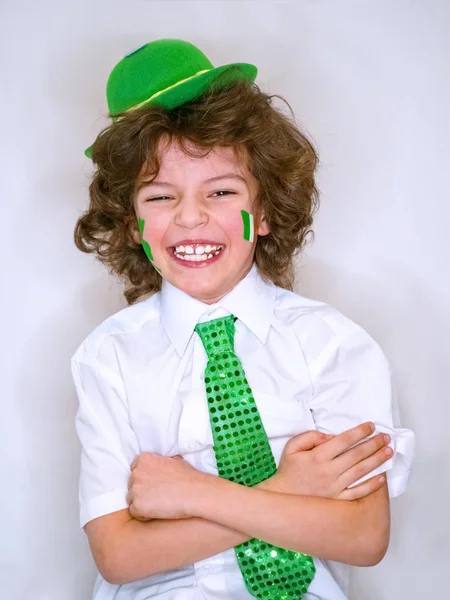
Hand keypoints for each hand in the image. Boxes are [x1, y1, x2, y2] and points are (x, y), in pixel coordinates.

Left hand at [126, 452, 207, 520]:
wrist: (194, 492)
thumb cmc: (188, 476)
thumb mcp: (174, 460)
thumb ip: (160, 462)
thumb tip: (161, 464)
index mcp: (144, 459)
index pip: (135, 469)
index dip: (145, 478)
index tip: (154, 484)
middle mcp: (136, 472)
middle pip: (132, 484)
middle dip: (142, 490)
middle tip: (158, 495)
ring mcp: (135, 489)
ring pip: (132, 499)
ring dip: (142, 502)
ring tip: (159, 504)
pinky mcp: (137, 506)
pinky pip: (135, 512)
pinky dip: (144, 515)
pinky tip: (157, 512)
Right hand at [261, 422, 391, 499]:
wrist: (283, 497)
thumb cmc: (289, 470)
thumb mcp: (292, 447)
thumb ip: (309, 437)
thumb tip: (330, 436)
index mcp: (318, 456)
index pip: (343, 440)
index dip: (359, 432)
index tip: (371, 425)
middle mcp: (329, 471)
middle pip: (356, 454)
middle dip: (373, 444)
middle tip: (386, 437)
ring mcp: (335, 487)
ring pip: (360, 471)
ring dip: (377, 460)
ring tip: (389, 452)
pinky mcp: (337, 500)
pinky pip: (358, 492)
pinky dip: (371, 485)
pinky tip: (381, 478)